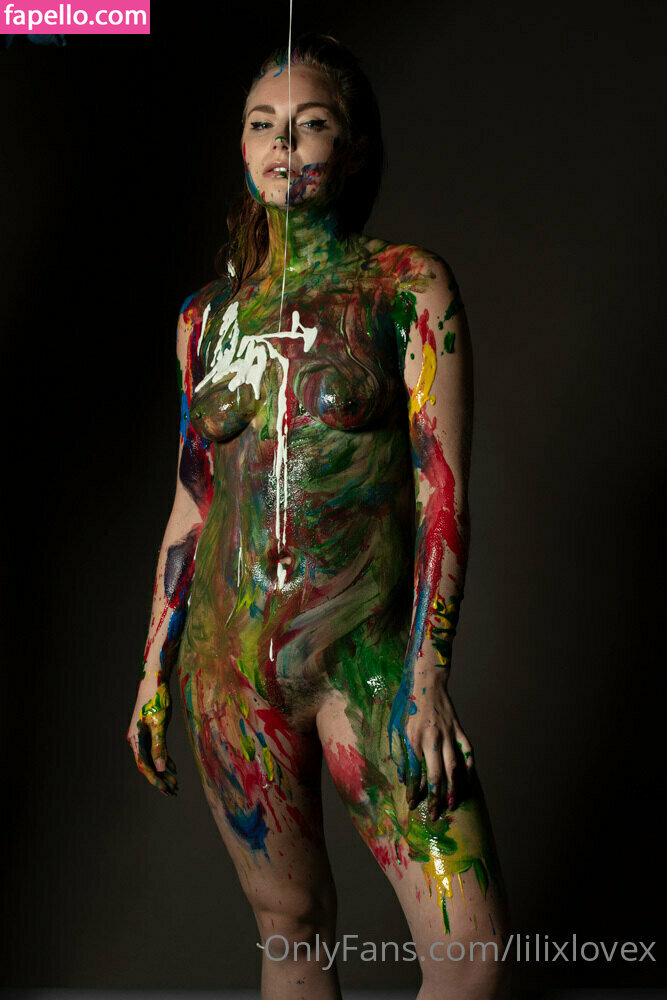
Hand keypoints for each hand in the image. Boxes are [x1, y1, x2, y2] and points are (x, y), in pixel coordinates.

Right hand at [126, 678, 178, 796]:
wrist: (154, 679)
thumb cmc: (157, 699)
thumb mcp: (160, 723)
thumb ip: (159, 746)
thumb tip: (161, 768)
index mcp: (136, 738)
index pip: (144, 765)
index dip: (156, 779)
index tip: (167, 790)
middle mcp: (136, 739)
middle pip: (148, 764)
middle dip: (161, 779)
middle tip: (174, 792)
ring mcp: (141, 734)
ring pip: (152, 758)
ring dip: (163, 771)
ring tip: (175, 783)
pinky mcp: (148, 729)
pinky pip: (155, 749)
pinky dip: (164, 759)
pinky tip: (172, 767)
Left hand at [388, 667, 473, 820]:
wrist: (427, 682)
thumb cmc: (407, 705)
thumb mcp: (395, 727)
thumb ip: (399, 752)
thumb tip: (403, 778)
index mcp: (414, 738)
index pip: (415, 772)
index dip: (414, 791)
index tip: (413, 805)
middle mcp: (433, 738)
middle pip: (436, 775)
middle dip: (436, 798)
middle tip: (435, 816)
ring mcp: (449, 734)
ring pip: (454, 768)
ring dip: (455, 789)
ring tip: (453, 805)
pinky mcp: (459, 731)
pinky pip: (467, 754)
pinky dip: (469, 770)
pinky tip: (467, 784)